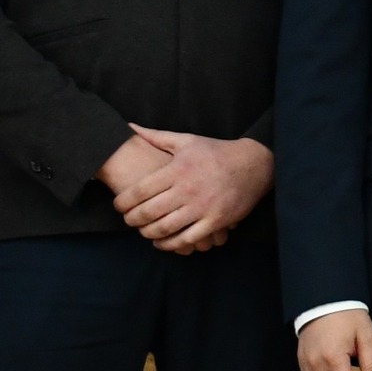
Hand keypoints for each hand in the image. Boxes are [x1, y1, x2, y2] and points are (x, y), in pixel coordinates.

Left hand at [112, 126, 273, 253]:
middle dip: (132, 220)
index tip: (118, 206)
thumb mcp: (186, 140)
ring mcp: (203, 207)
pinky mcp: (216, 221)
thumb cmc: (216, 152)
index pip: (140, 191)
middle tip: (128, 220)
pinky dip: (171, 244)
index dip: (123, 202)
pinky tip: (163, 242)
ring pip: (165, 228)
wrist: (253, 164)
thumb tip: (130, 126)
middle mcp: (188, 190)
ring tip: (143, 231)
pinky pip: (188, 239)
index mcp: (177, 170)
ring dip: (148, 234)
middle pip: (148, 212)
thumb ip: (156, 136)